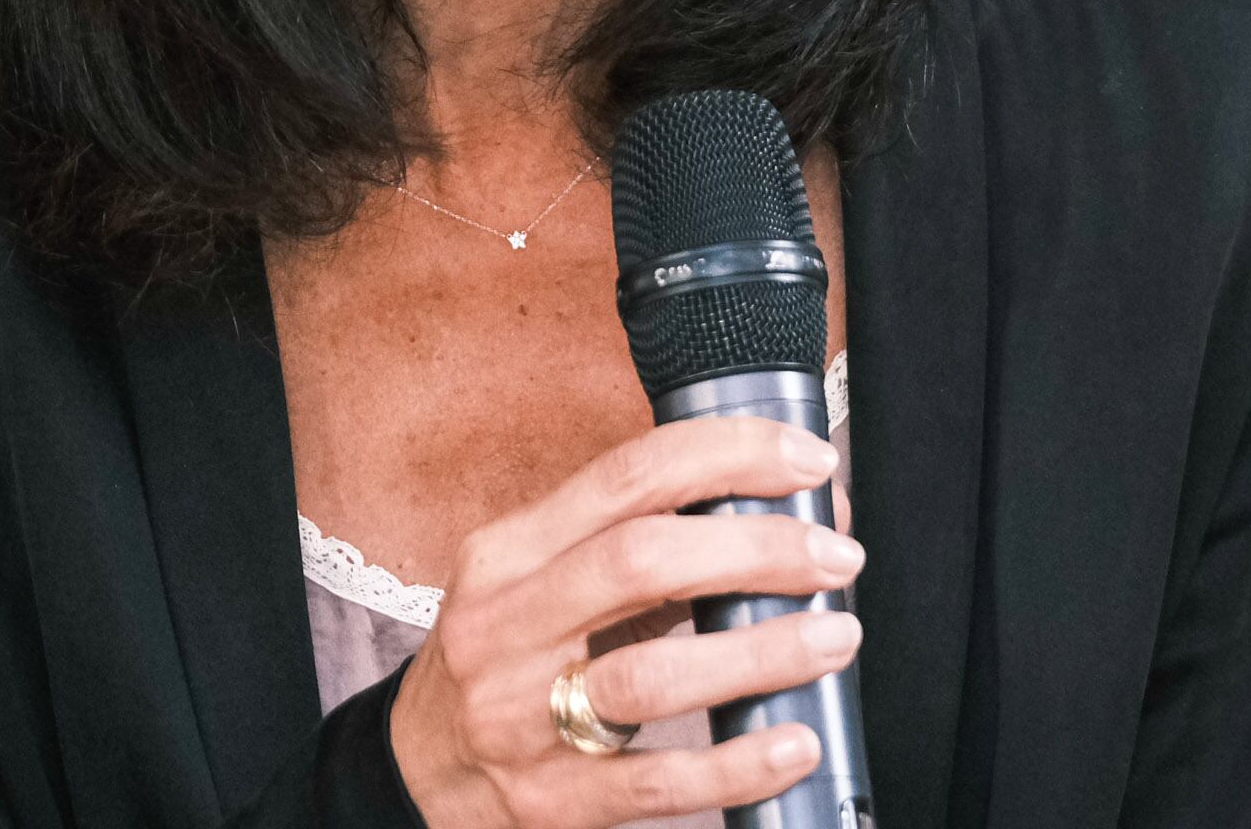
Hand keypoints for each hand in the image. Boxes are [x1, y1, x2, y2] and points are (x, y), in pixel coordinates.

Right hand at [387, 416, 865, 827]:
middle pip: (642, 561)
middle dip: (759, 548)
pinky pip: (657, 782)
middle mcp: (503, 626)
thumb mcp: (538, 582)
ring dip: (762, 652)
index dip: (730, 457)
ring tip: (834, 638)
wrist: (414, 774)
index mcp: (508, 553)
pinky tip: (793, 740)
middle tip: (836, 555)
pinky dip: (737, 763)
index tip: (808, 461)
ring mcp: (519, 720)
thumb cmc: (506, 659)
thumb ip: (635, 543)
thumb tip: (786, 512)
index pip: (628, 477)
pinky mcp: (548, 802)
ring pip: (652, 675)